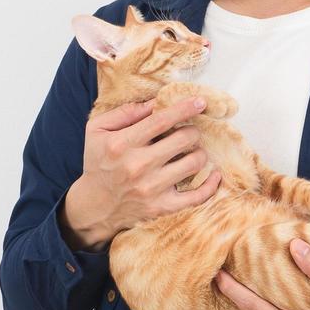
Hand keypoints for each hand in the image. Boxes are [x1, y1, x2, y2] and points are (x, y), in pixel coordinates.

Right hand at [60, 96, 221, 250]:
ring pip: (194, 162)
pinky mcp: (162, 207)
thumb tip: (155, 103)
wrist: (95, 206)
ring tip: (191, 152)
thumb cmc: (98, 162)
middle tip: (188, 133)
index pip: (161, 120)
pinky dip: (211, 184)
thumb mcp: (97, 130)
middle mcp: (138, 166)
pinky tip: (214, 174)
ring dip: (198, 153)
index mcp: (122, 144)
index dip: (184, 108)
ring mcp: (152, 188)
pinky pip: (197, 196)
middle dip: (192, 131)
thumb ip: (124, 113)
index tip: (200, 102)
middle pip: (184, 139)